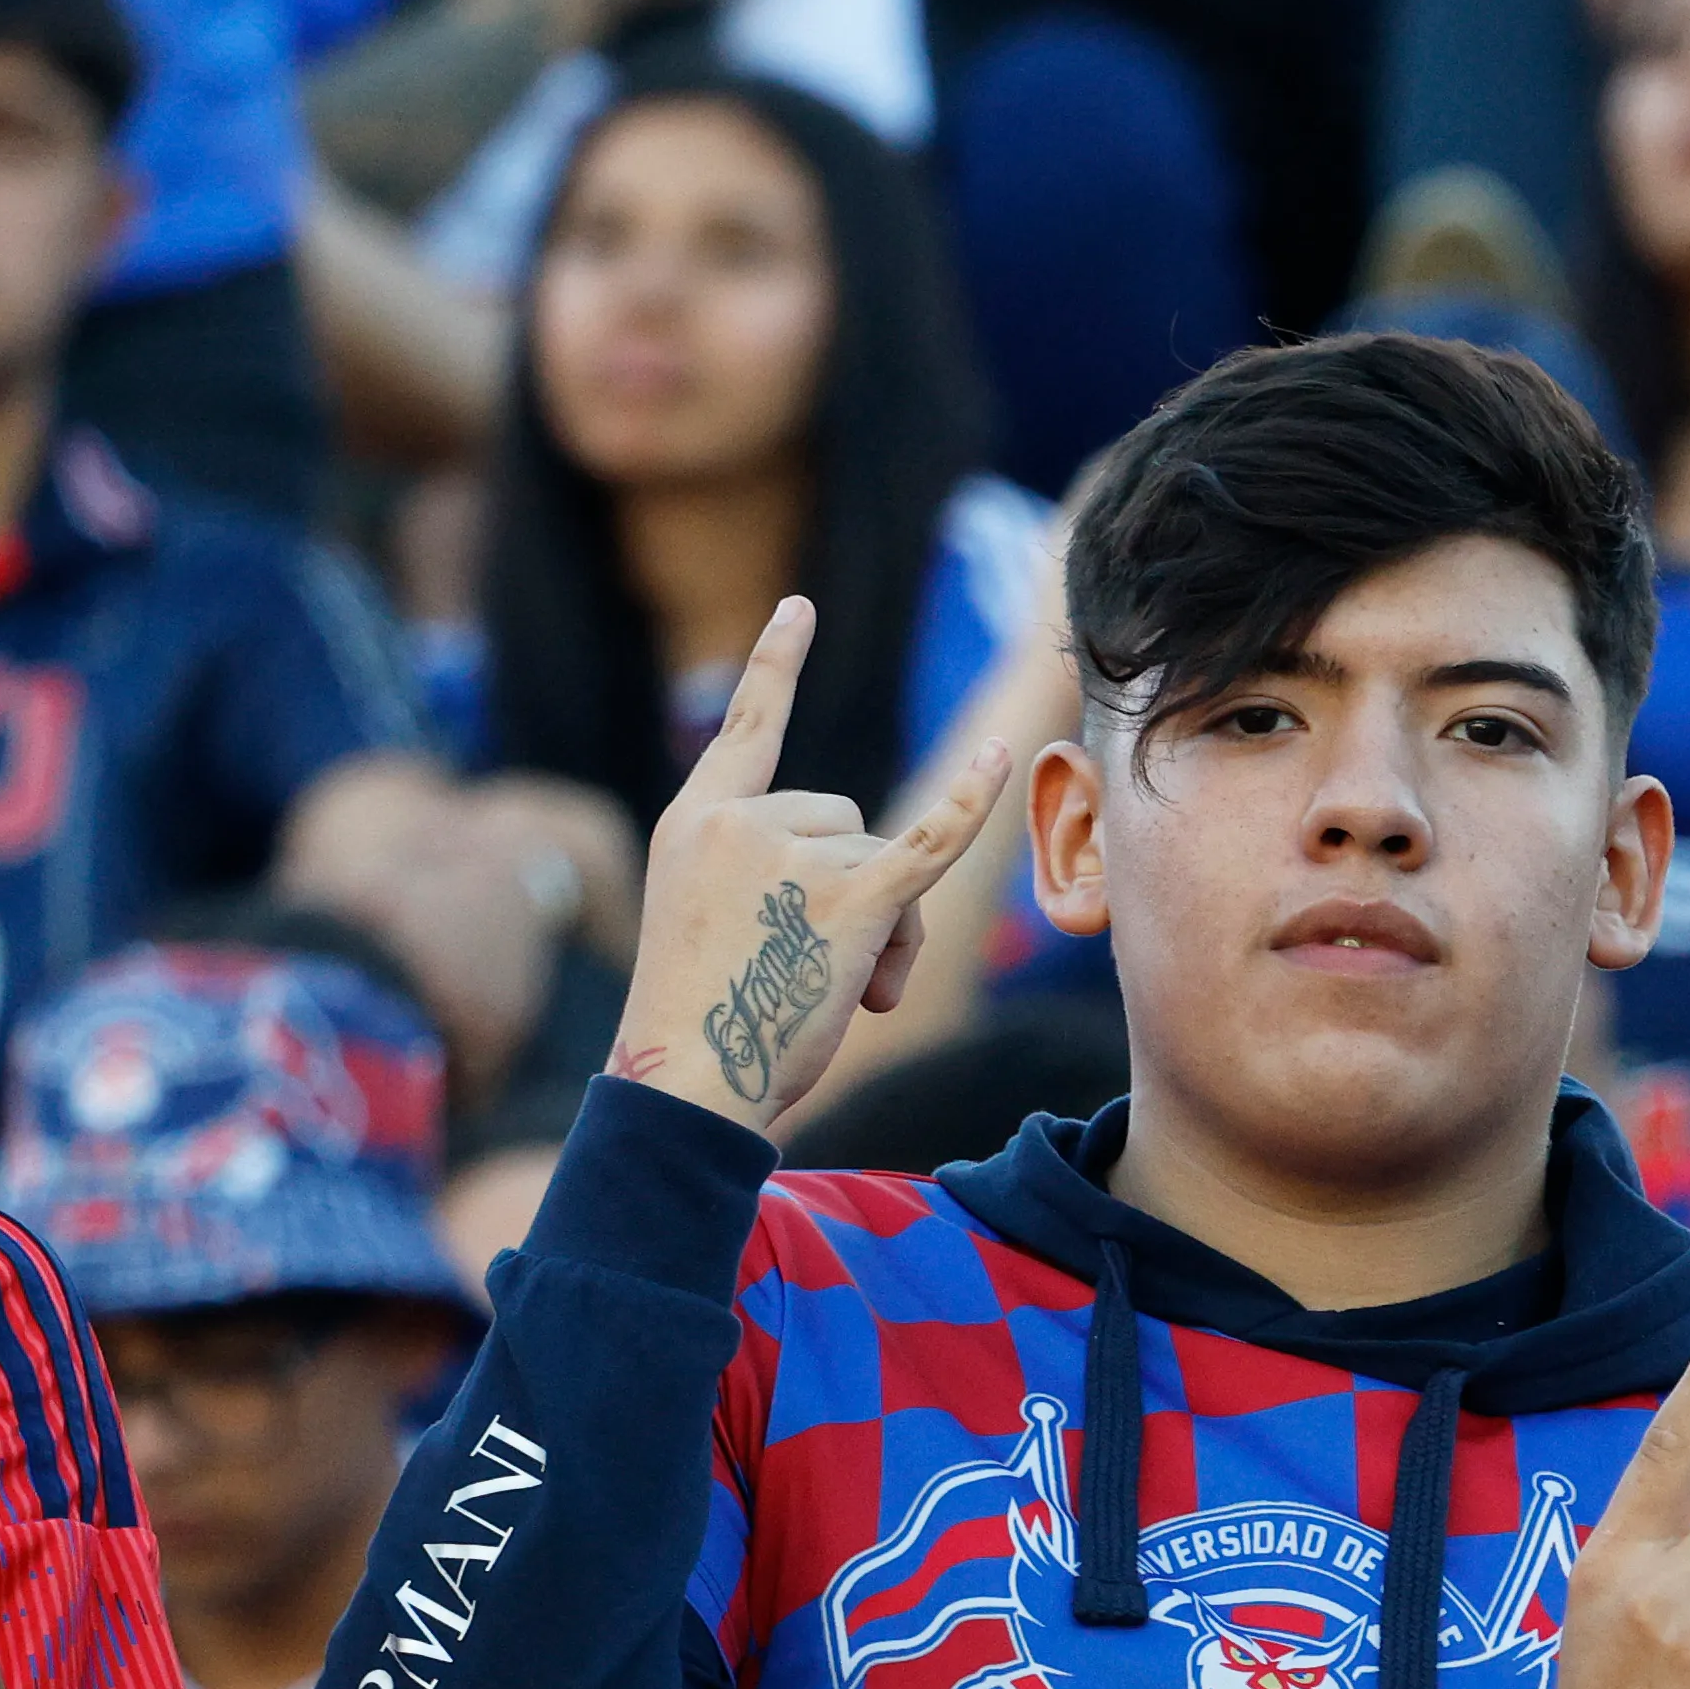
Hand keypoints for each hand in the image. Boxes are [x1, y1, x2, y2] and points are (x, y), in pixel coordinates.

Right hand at [600, 597, 1024, 1129]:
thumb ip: (766, 877)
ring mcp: (793, 854)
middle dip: (852, 887)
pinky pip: (930, 838)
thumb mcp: (708, 924)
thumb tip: (875, 887)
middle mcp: (740, 823)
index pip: (745, 730)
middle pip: (843, 816)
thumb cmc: (703, 1024)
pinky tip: (1004, 753)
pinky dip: (971, 801)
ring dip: (886, 930)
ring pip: (883, 857)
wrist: (685, 1080)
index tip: (801, 608)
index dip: (777, 668)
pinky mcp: (850, 898)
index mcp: (695, 822)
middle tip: (820, 974)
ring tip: (844, 998)